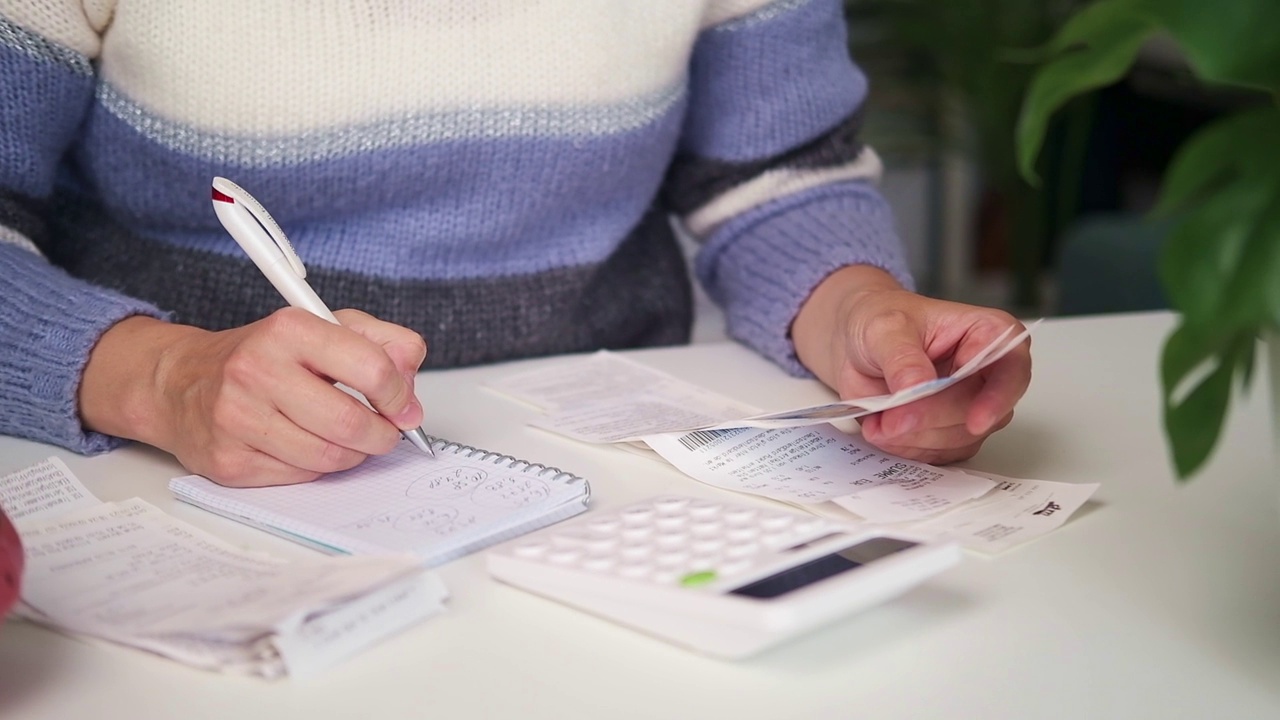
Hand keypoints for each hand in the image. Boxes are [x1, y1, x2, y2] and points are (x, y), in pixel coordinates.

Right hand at [80, 308, 426, 486]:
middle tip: (386, 431)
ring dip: (354, 454)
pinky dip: (318, 467)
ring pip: (330, 457)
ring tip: (349, 438)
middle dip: (382, 434)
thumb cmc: (263, 354)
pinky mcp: (229, 460)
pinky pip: (301, 476)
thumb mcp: (326, 327)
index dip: (399, 395)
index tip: (403, 406)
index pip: (371, 369)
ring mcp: (238, 419)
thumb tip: (412, 384)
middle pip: (352, 423)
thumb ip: (383, 342)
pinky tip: (309, 445)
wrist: (181, 382)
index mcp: (289, 330)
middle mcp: (257, 371)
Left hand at [791, 266, 1030, 464]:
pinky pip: (939, 453)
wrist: (855, 343)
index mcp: (988, 333)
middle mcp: (987, 373)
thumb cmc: (879, 321)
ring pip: (959, 439)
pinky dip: (907, 447)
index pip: (1011, 367)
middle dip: (930, 419)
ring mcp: (970, 406)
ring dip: (915, 437)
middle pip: (979, 412)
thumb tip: (919, 386)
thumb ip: (903, 358)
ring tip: (878, 420)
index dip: (998, 397)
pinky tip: (882, 429)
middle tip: (890, 419)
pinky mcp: (949, 431)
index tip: (976, 420)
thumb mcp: (884, 329)